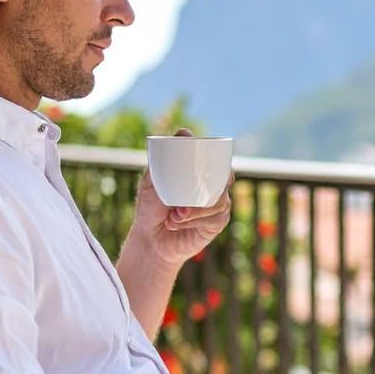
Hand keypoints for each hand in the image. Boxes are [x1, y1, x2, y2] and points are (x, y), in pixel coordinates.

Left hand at [128, 129, 232, 267]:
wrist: (151, 240)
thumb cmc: (150, 208)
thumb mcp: (149, 183)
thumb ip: (161, 162)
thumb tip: (183, 134)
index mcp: (198, 172)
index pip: (215, 157)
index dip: (215, 154)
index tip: (196, 155)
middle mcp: (212, 184)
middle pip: (225, 175)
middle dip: (208, 184)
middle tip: (183, 196)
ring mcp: (218, 203)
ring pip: (219, 199)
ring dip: (195, 209)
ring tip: (174, 216)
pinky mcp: (218, 222)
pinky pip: (216, 217)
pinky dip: (196, 220)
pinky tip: (179, 224)